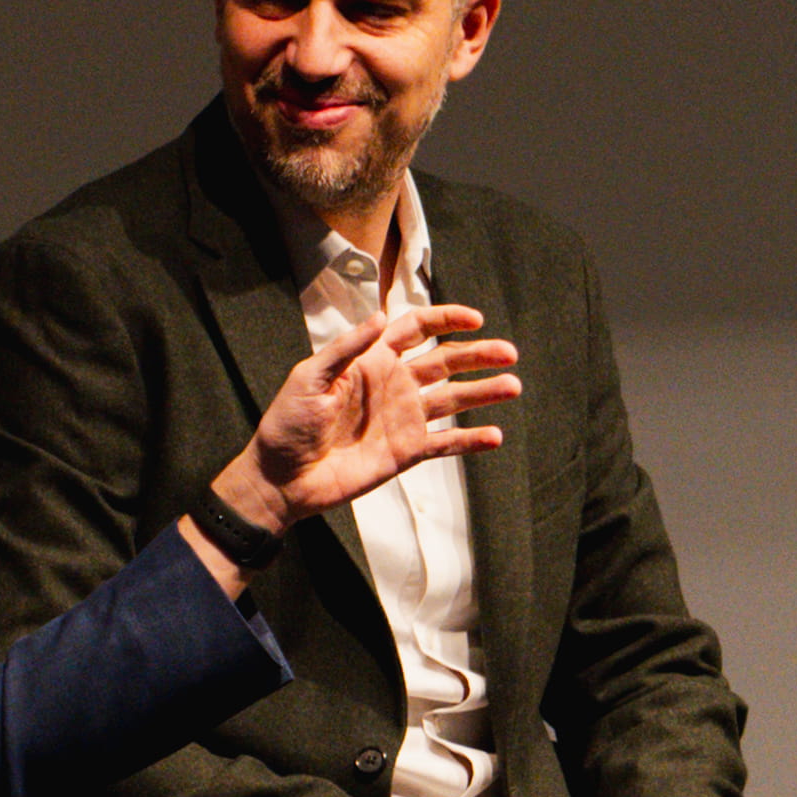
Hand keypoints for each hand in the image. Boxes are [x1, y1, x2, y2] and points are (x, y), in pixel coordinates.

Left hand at [232, 300, 519, 524]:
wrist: (284, 477)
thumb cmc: (288, 423)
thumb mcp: (310, 378)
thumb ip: (347, 349)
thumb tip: (380, 318)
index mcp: (373, 360)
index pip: (417, 330)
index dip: (446, 319)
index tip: (475, 319)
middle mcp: (395, 385)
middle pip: (446, 362)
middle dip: (479, 355)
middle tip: (509, 353)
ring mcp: (404, 418)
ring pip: (454, 399)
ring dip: (484, 392)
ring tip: (513, 386)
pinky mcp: (408, 451)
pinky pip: (446, 444)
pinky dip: (471, 441)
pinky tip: (495, 436)